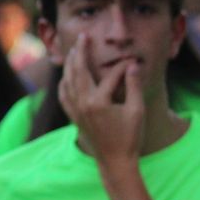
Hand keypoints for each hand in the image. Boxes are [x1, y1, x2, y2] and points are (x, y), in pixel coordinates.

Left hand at [57, 33, 143, 163]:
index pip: (109, 76)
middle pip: (78, 71)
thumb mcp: (136, 111)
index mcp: (98, 102)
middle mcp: (82, 104)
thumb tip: (133, 65)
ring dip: (69, 65)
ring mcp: (76, 111)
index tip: (132, 62)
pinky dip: (64, 83)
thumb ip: (133, 86)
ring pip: (67, 82)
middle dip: (80, 52)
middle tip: (83, 37)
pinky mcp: (74, 118)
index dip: (121, 68)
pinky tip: (66, 77)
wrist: (115, 162)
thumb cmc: (129, 138)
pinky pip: (63, 96)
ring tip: (73, 51)